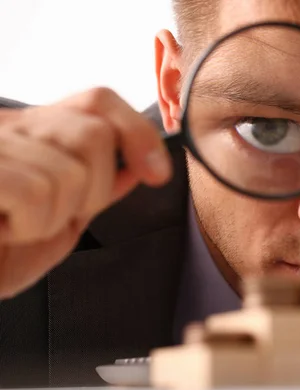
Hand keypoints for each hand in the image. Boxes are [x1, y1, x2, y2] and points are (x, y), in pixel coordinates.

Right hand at [0, 87, 171, 298]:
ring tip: (18, 226)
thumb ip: (98, 189)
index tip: (157, 174)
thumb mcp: (62, 219)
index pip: (98, 101)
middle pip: (93, 135)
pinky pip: (32, 192)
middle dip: (93, 191)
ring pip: (68, 173)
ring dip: (52, 219)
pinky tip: (3, 230)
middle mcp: (10, 125)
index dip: (136, 133)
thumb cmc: (2, 251)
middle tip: (54, 215)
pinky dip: (27, 226)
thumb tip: (140, 166)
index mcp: (34, 131)